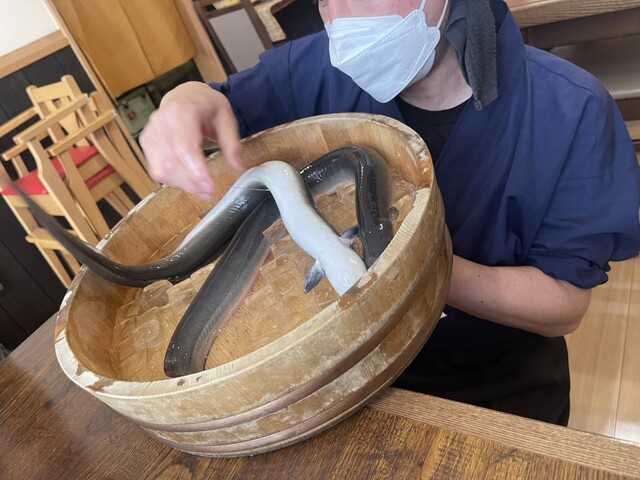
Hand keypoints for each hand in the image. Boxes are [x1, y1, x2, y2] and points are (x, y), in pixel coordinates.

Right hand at [139, 82, 242, 199]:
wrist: (183, 95)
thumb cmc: (205, 105)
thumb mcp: (226, 117)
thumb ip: (232, 143)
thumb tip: (237, 167)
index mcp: (181, 111)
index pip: (185, 148)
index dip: (196, 172)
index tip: (210, 188)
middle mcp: (160, 121)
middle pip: (171, 162)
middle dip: (191, 183)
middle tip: (208, 193)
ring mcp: (150, 132)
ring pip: (161, 169)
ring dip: (182, 184)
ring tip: (200, 188)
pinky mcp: (146, 143)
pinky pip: (156, 169)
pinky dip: (172, 179)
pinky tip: (186, 179)